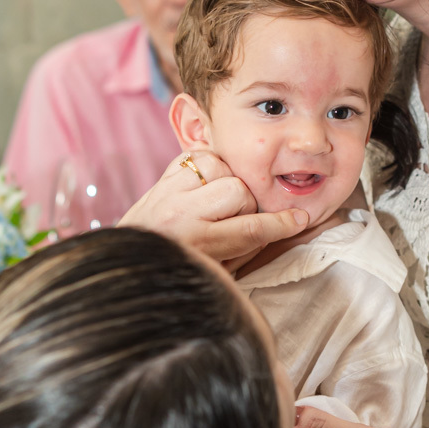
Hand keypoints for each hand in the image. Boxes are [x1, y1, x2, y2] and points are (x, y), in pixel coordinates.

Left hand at [119, 150, 308, 263]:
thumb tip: (277, 227)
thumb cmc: (178, 268)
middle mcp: (181, 213)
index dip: (281, 224)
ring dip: (227, 184)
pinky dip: (210, 168)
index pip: (250, 230)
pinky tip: (206, 185)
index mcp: (196, 244)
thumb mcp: (214, 271)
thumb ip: (244, 249)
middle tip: (235, 220)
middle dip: (246, 206)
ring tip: (217, 203)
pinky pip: (201, 156)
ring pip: (223, 169)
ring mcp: (170, 191)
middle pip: (240, 193)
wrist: (128, 261)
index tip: (300, 219)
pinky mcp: (164, 176)